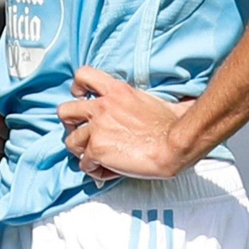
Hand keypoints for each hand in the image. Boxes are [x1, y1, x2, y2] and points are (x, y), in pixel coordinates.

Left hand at [57, 66, 197, 181]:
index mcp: (116, 90)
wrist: (174, 144)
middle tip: (80, 133)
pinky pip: (85, 163)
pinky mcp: (97, 149)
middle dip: (69, 124)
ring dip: (80, 151)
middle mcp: (102, 106)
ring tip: (94, 158)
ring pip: (70, 141)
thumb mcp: (157, 100)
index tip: (81, 97)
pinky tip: (107, 172)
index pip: (83, 76)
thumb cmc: (173, 125)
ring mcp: (97, 128)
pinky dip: (94, 170)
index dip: (77, 88)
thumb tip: (183, 100)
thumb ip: (151, 100)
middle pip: (64, 110)